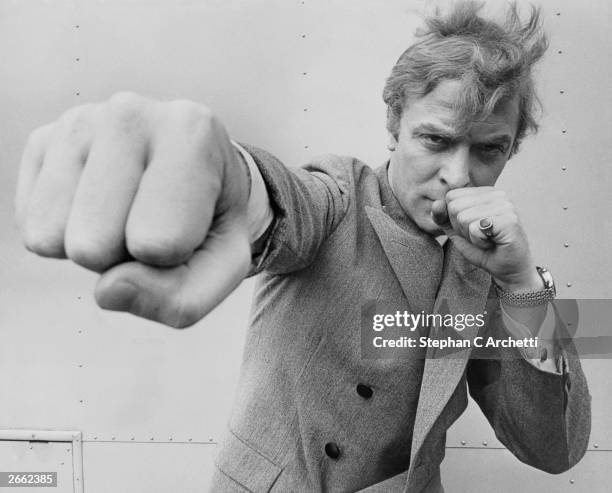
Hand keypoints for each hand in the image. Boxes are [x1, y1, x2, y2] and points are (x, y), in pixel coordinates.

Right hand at [15, 92, 251, 326]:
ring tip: (129, 211)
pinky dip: (65, 234)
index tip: (192, 225)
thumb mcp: (222, 268)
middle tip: (154, 222)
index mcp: (191, 132)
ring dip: (94, 247)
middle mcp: (130, 112)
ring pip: (53, 239)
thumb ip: (182, 298)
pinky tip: (100, 205)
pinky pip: (32, 228)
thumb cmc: (210, 221)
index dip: (173, 258)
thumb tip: (107, 289)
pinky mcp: (43, 140)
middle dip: (124, 256)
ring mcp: (79, 121)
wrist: (194, 176)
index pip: (158, 242)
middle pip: (93, 246)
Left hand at [431, 187, 541, 291]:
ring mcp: (505, 205)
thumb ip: (443, 217)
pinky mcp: (509, 219)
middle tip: (480, 237)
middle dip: (461, 228)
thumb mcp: (457, 232)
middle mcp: (497, 194)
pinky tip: (492, 243)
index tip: (473, 229)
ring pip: (463, 217)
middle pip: (454, 206)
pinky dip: (478, 241)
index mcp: (485, 193)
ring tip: (487, 240)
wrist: (509, 270)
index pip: (451, 197)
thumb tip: (436, 203)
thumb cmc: (485, 250)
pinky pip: (475, 228)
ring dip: (470, 236)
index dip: (454, 219)